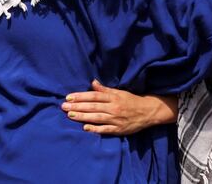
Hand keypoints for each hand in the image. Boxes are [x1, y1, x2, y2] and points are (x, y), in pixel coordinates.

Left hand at [61, 80, 176, 134]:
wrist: (148, 111)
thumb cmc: (131, 101)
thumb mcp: (119, 92)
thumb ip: (105, 89)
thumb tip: (92, 82)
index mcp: (114, 97)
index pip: (94, 96)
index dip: (81, 96)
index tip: (68, 97)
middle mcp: (114, 107)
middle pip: (93, 106)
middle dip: (77, 106)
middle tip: (63, 106)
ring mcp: (116, 119)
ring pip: (96, 117)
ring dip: (82, 116)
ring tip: (69, 115)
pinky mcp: (118, 129)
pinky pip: (105, 129)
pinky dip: (95, 129)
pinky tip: (85, 128)